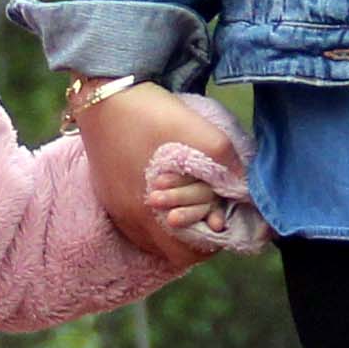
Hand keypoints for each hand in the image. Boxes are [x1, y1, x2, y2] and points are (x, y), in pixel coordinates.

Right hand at [75, 80, 243, 268]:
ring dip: (173, 229)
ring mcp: (115, 207)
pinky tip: (164, 193)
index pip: (187, 254)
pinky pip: (135, 221)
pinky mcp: (107, 194)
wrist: (103, 93)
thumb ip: (228, 165)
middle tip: (209, 213)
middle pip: (169, 250)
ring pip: (151, 237)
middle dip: (193, 236)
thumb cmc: (153, 114)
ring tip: (188, 204)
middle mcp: (130, 218)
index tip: (221, 222)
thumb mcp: (201, 134)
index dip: (210, 244)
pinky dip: (154, 217)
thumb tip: (245, 188)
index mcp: (152, 212)